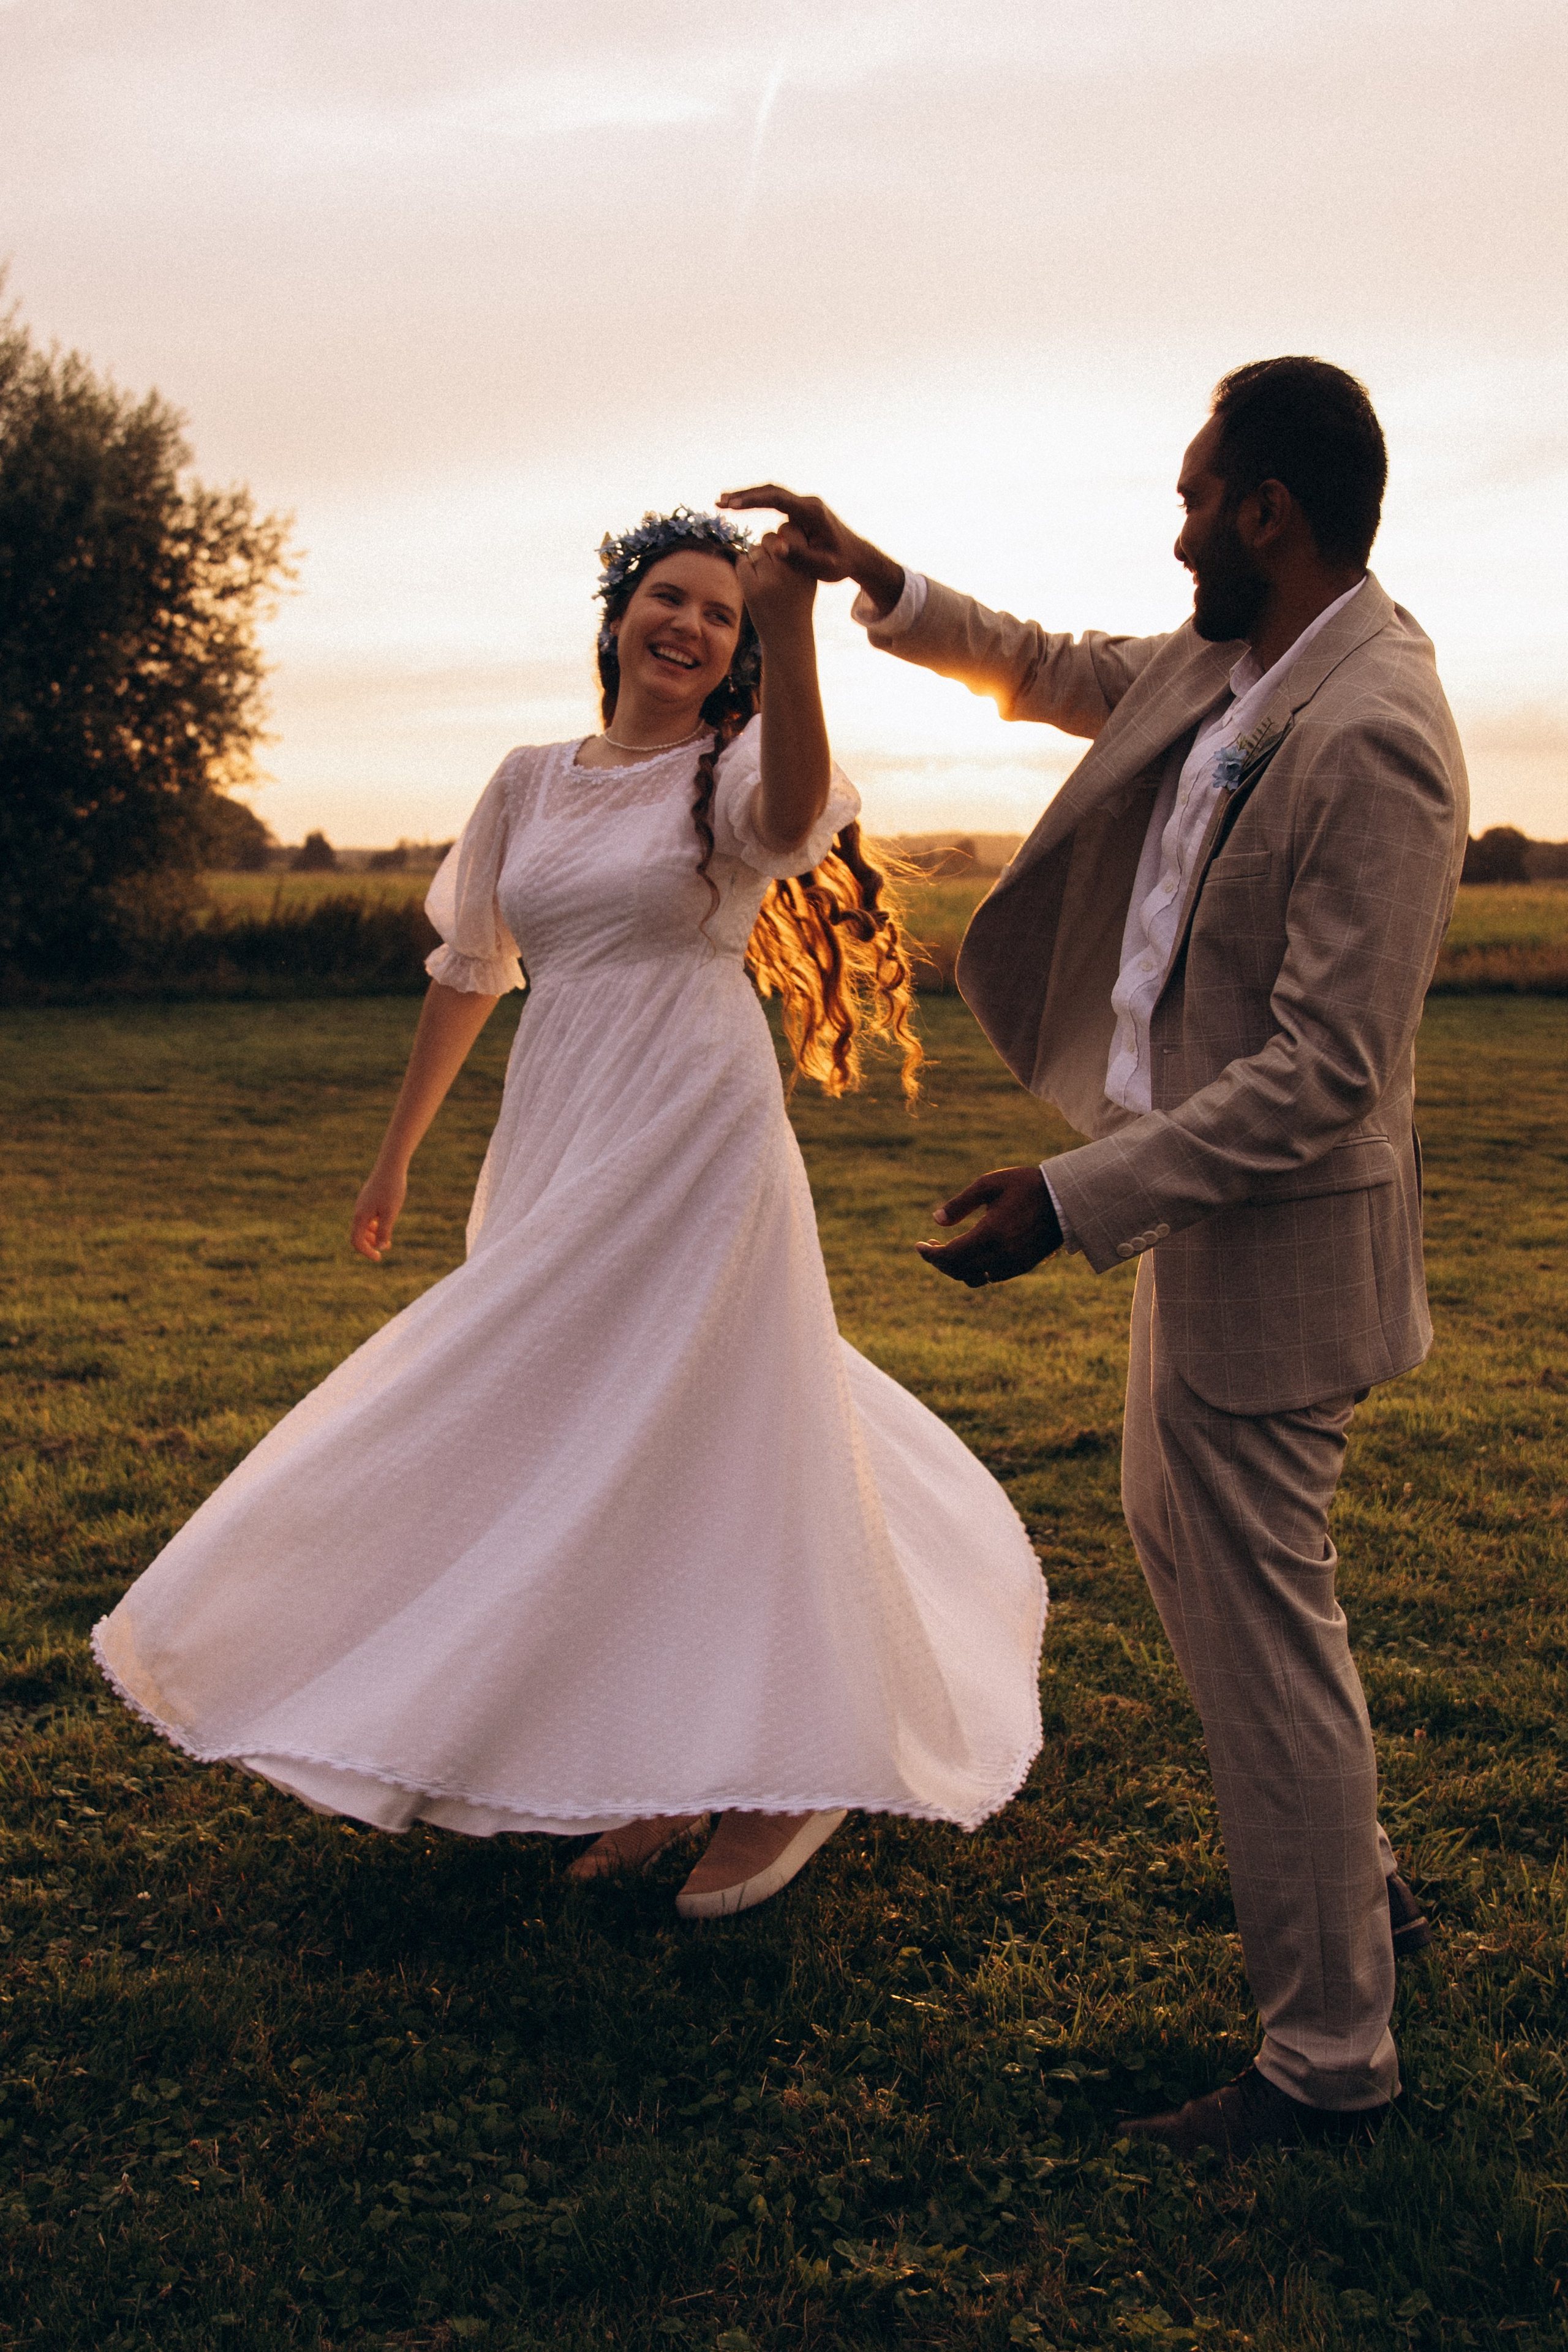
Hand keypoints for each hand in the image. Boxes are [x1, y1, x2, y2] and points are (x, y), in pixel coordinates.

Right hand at [351, 1161, 406, 1261]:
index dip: (366, 1252)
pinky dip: (375, 1224)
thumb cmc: (392, 1189)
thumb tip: (379, 1247)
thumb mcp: (390, 1213)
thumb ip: (384, 1230)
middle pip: (358, 1234)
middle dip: (370, 1244)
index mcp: (361, 1216)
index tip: (379, 1258)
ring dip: (373, 1235)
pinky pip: (367, 1216)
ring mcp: (362, 1204)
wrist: (390, 1166)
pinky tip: (385, 1222)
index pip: (356, 1241)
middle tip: (386, 1247)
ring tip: (387, 1238)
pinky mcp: (368, 1198)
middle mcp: (358, 1210)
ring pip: (363, 1225)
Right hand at [717, 483, 903, 615]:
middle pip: (771, 491)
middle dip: (744, 496)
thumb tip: (776, 547)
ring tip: (723, 503)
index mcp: (812, 513)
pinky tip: (740, 507)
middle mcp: (808, 503)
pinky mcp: (802, 510)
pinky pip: (776, 501)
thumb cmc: (841, 564)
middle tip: (719, 502)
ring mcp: (805, 504)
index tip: (731, 506)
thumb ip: (799, 557)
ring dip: (748, 497)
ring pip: (772, 494)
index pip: (777, 500)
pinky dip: (757, 502)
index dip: (753, 502)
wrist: (858, 556)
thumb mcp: (822, 566)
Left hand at [735, 533, 815, 638]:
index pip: (791, 528)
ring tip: (765, 576)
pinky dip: (745, 569)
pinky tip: (753, 581)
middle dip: (768, 547)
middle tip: (772, 565)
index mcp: (806, 563)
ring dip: (756, 558)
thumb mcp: (807, 577)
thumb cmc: (798, 602)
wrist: (788, 636)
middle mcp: (789, 569)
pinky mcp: (752, 590)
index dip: (784, 535)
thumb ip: (797, 553)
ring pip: (755, 549)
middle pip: (770, 537)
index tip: (785, 550)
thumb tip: (779, 530)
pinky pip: (742, 563)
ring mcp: (770, 580)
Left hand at [917, 1164, 1062, 1287]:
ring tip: (949, 1250)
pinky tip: (972, 1252)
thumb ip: (961, 1204)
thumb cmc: (1026, 1185)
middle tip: (930, 1246)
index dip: (930, 1255)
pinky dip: (975, 1270)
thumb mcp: (990, 1184)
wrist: (1066, 1199)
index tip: (918, 1247)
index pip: (950, 1255)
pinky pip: (990, 1277)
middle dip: (939, 1261)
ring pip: (973, 1278)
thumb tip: (936, 1220)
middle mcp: (1001, 1255)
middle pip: (958, 1270)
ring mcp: (1013, 1264)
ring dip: (956, 1268)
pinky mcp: (1023, 1267)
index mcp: (990, 1233)